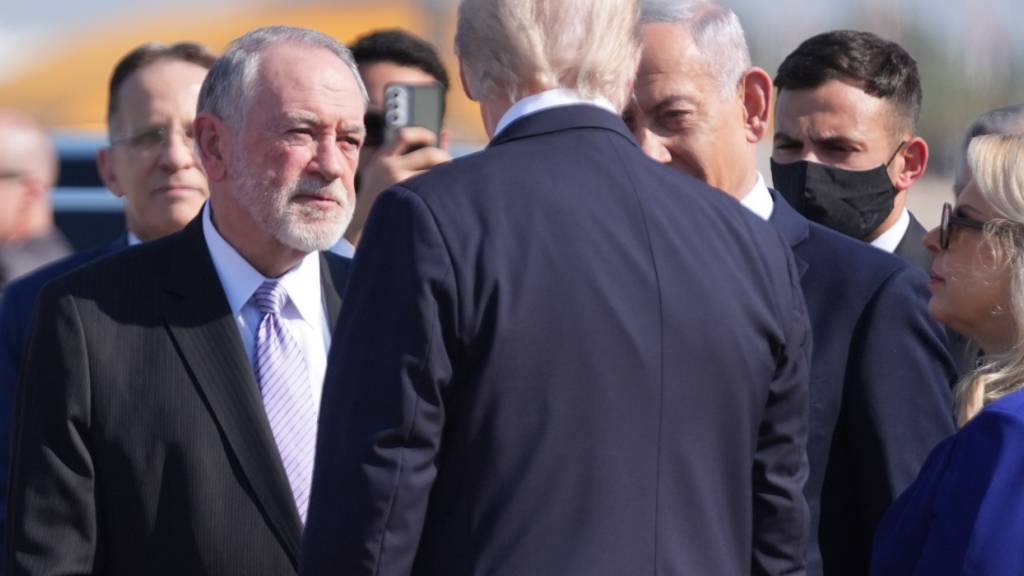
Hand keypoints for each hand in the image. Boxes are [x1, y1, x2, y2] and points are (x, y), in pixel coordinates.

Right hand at [344, 126, 451, 246]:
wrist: (359, 231)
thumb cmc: (374, 203)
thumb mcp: (380, 175)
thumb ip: (404, 158)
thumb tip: (438, 138)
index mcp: (380, 159)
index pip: (404, 134)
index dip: (423, 134)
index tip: (433, 138)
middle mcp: (388, 167)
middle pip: (429, 153)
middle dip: (444, 157)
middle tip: (449, 165)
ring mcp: (398, 182)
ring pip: (434, 173)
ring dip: (444, 176)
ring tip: (445, 184)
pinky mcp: (406, 198)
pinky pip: (432, 190)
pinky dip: (440, 191)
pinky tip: (440, 198)